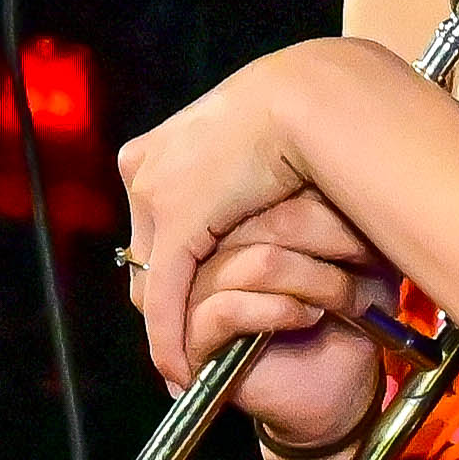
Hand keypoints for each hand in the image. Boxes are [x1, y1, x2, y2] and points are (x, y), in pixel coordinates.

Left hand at [118, 40, 377, 381]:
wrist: (312, 93)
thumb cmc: (306, 107)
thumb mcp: (259, 142)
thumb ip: (241, 172)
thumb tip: (254, 190)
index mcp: (160, 146)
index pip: (153, 222)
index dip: (175, 261)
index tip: (197, 289)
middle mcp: (147, 168)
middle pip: (147, 252)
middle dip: (169, 296)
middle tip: (193, 333)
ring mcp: (156, 196)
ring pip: (150, 279)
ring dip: (167, 322)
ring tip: (185, 359)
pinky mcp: (177, 226)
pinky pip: (165, 296)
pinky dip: (169, 336)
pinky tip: (180, 366)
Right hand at [165, 191, 393, 443]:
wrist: (339, 381)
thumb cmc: (346, 307)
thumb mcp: (352, 246)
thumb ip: (333, 203)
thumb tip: (344, 164)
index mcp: (238, 214)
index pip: (271, 189)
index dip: (324, 208)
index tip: (368, 221)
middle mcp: (209, 249)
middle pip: (262, 221)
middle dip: (326, 237)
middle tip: (367, 256)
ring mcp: (196, 292)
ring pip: (254, 263)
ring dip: (313, 280)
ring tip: (347, 296)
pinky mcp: (197, 337)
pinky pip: (230, 307)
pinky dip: (278, 310)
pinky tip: (308, 315)